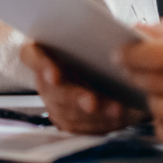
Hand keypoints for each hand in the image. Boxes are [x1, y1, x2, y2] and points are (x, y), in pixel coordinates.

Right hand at [22, 42, 147, 134]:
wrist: (121, 74)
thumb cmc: (109, 50)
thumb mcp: (110, 36)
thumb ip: (110, 34)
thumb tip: (131, 34)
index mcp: (46, 49)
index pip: (30, 56)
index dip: (40, 65)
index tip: (55, 75)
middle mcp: (46, 76)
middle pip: (49, 89)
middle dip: (72, 97)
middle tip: (91, 102)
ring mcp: (55, 101)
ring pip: (65, 112)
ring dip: (91, 114)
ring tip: (116, 110)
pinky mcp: (69, 120)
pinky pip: (78, 127)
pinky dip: (99, 124)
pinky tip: (117, 117)